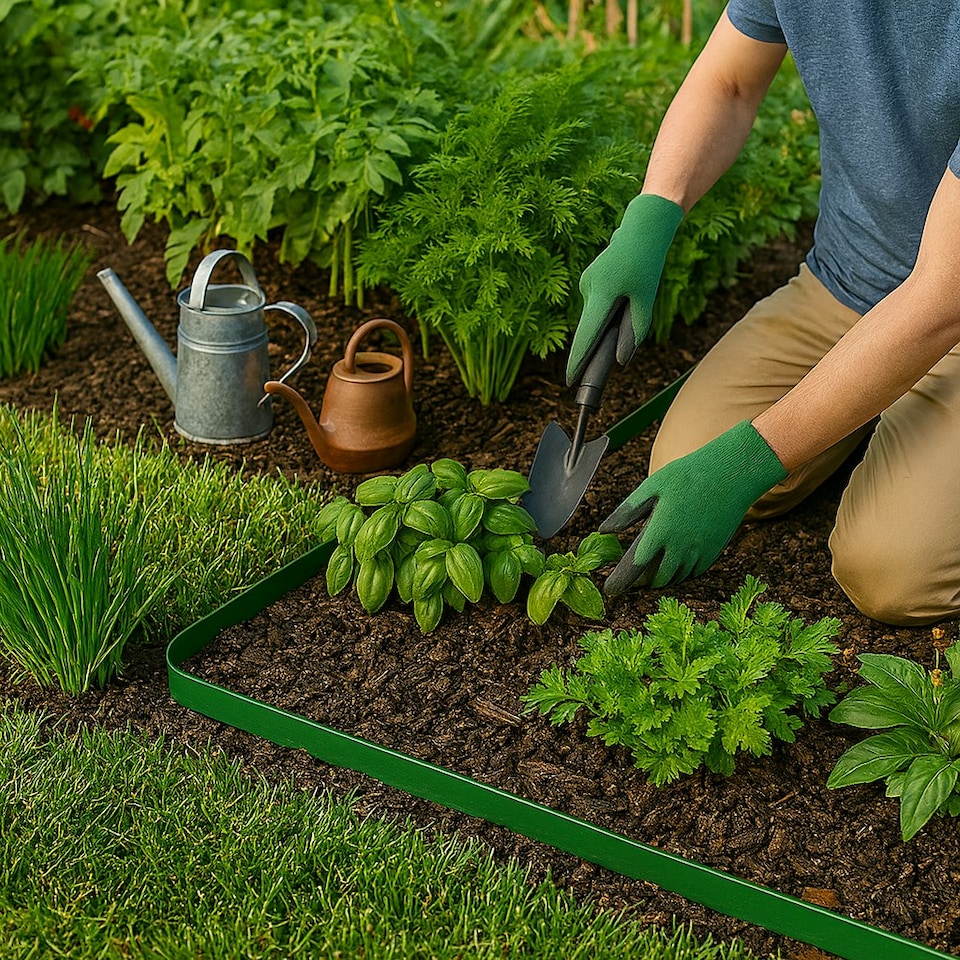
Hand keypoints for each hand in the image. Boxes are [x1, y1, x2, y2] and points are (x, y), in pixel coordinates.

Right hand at [566, 193, 682, 385]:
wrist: (643, 226)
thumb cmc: (646, 260)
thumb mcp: (646, 298)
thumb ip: (635, 330)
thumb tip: (622, 358)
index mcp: (601, 292)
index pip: (586, 334)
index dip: (578, 360)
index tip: (570, 379)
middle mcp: (588, 287)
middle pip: (591, 326)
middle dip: (600, 338)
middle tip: (619, 331)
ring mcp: (587, 282)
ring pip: (596, 314)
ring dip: (609, 317)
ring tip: (633, 294)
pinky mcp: (591, 279)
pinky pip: (598, 303)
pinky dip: (608, 307)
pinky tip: (626, 290)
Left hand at [600, 421, 786, 592]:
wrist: (731, 474)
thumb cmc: (688, 475)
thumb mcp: (651, 487)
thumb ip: (627, 512)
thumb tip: (604, 530)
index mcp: (660, 531)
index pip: (635, 567)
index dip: (620, 581)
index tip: (610, 589)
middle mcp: (680, 548)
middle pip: (656, 579)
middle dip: (641, 582)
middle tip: (631, 576)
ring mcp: (699, 552)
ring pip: (674, 578)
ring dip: (660, 577)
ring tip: (649, 568)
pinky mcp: (713, 552)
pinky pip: (692, 572)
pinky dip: (679, 571)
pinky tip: (673, 559)